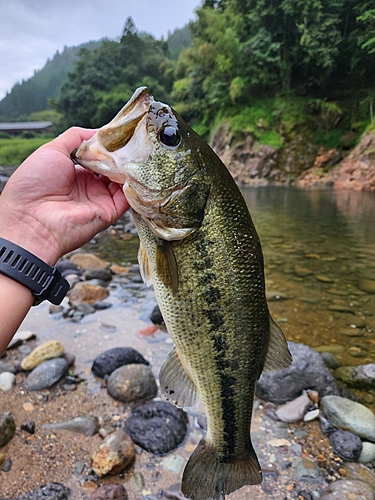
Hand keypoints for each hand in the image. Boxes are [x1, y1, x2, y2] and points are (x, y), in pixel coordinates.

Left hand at [0, 127, 128, 264]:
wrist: (31, 219)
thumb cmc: (34, 184)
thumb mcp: (52, 150)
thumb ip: (75, 137)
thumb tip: (100, 132)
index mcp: (74, 172)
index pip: (98, 156)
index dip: (108, 146)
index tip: (120, 134)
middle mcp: (88, 186)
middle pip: (112, 168)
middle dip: (122, 156)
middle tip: (132, 143)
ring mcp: (99, 199)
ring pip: (122, 181)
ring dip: (129, 168)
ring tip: (136, 154)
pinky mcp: (108, 213)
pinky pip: (127, 199)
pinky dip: (133, 186)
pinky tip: (135, 172)